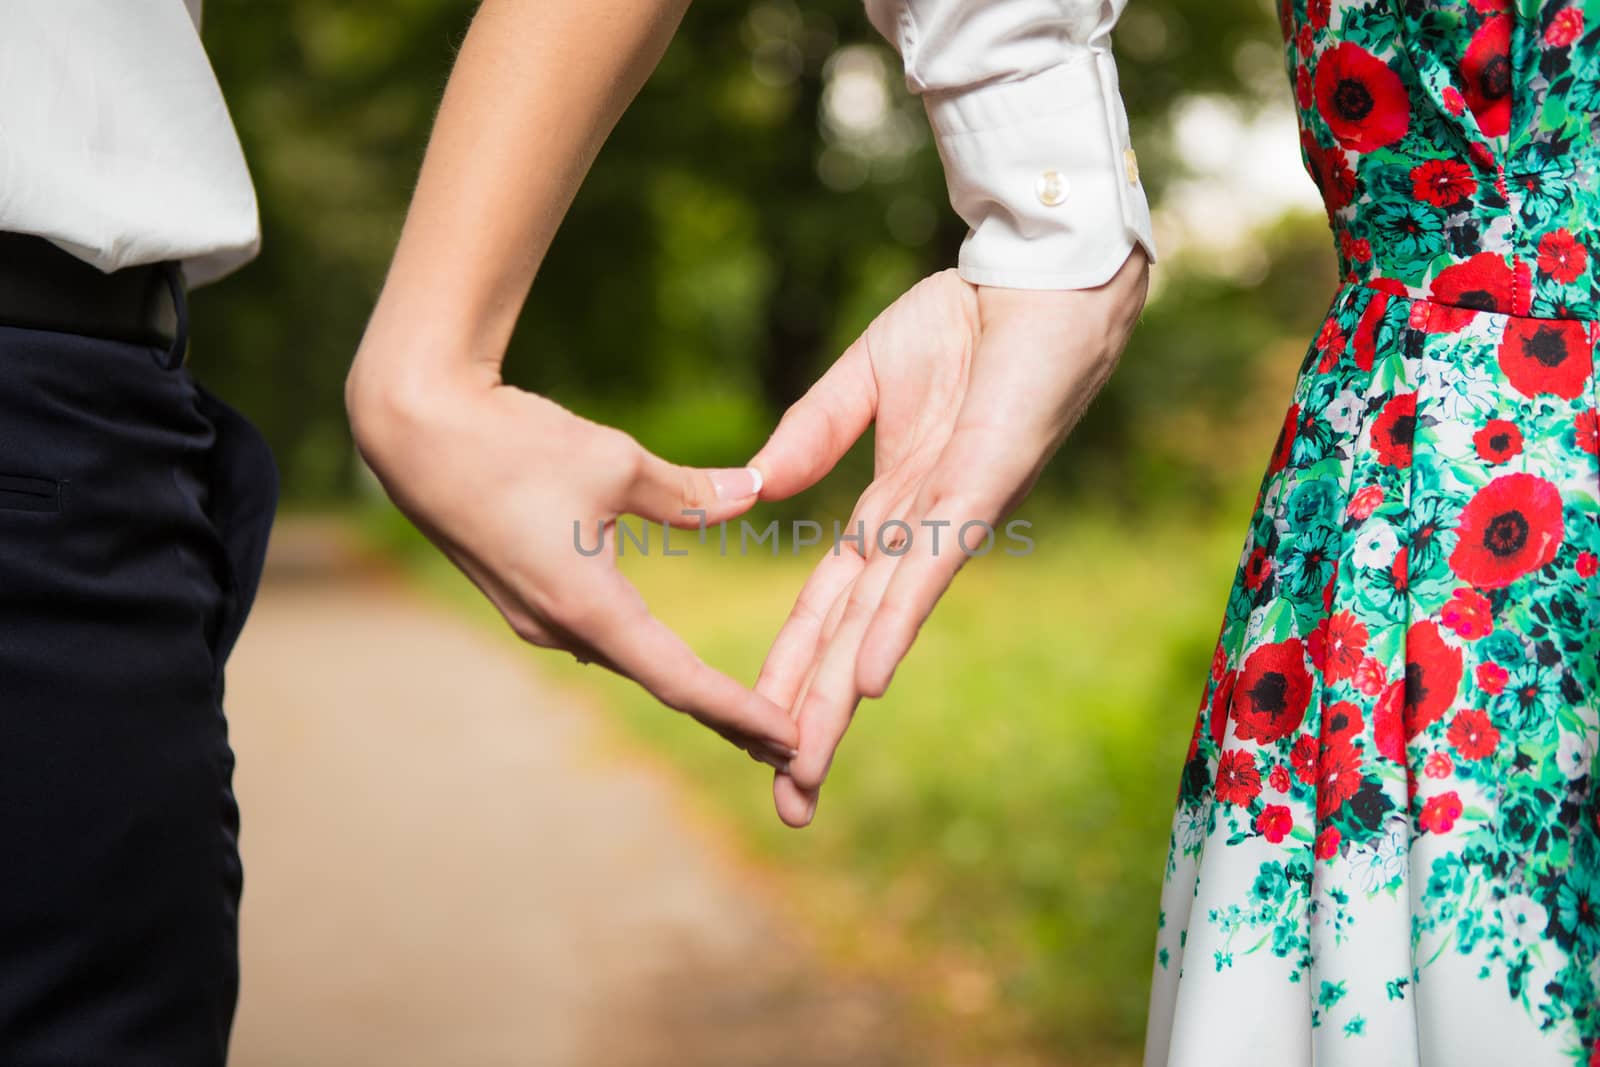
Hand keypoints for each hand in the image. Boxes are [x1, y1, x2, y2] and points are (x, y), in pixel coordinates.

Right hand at [346, 360, 798, 767]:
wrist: (414, 429)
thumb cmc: (513, 442)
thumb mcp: (616, 462)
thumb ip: (690, 491)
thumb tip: (756, 492)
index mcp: (587, 606)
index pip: (680, 678)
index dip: (740, 712)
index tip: (791, 742)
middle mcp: (558, 627)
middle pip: (658, 680)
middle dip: (724, 714)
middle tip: (788, 748)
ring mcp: (534, 617)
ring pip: (625, 658)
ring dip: (681, 685)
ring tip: (739, 714)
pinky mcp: (520, 597)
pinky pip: (594, 635)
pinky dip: (643, 653)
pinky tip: (666, 662)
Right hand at [751, 249, 1148, 826]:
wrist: (1038, 271)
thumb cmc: (966, 321)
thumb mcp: (863, 380)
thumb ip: (812, 433)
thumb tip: (757, 488)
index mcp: (890, 511)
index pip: (829, 607)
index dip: (794, 669)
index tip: (757, 732)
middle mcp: (919, 533)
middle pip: (854, 642)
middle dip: (817, 722)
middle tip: (789, 806)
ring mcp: (951, 518)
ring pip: (884, 625)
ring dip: (844, 699)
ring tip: (808, 769)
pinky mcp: (983, 487)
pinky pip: (932, 562)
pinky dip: (899, 621)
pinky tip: (872, 678)